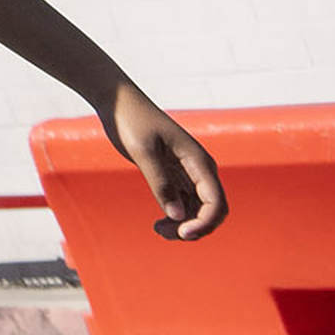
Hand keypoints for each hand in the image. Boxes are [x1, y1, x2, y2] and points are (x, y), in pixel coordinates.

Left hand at [121, 90, 229, 238]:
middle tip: (162, 232)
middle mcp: (199, 169)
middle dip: (194, 228)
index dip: (205, 223)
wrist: (118, 102)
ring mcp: (188, 173)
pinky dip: (176, 216)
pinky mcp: (174, 175)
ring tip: (158, 229)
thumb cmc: (130, 121)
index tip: (182, 233)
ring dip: (184, 225)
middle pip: (211, 210)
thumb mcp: (142, 151)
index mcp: (199, 161)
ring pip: (198, 210)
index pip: (216, 202)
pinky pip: (185, 203)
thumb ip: (160, 183)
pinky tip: (159, 223)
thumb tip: (178, 217)